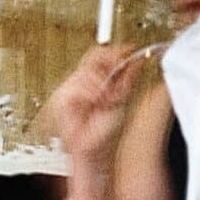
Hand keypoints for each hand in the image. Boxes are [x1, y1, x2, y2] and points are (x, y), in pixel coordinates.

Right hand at [49, 46, 145, 169]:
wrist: (93, 148)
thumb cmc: (103, 131)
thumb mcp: (123, 99)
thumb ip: (128, 79)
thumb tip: (138, 60)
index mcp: (95, 81)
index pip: (101, 55)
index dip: (116, 51)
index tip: (131, 50)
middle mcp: (82, 82)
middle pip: (92, 57)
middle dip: (108, 67)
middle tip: (117, 78)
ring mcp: (71, 89)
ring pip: (86, 71)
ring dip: (100, 86)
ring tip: (104, 100)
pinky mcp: (62, 98)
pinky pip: (77, 86)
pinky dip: (89, 94)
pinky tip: (94, 102)